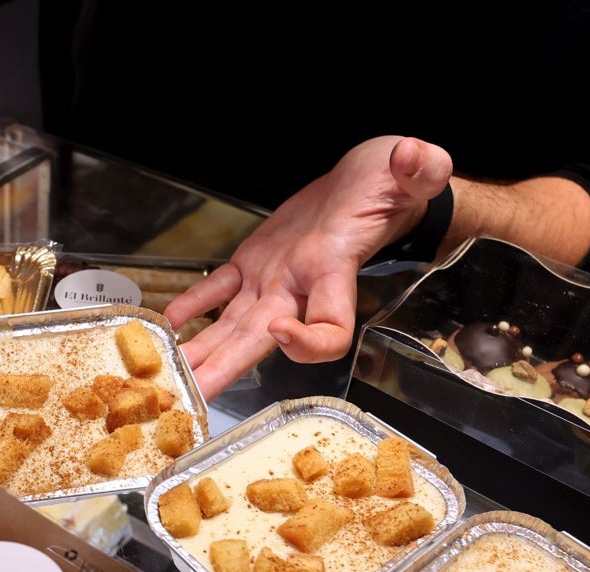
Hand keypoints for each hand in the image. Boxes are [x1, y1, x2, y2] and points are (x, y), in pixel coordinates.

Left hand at [163, 136, 452, 400]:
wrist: (372, 182)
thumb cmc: (394, 184)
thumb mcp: (416, 173)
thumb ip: (419, 170)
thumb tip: (413, 157)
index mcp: (335, 269)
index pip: (330, 325)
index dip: (309, 341)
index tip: (283, 332)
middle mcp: (300, 285)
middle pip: (261, 340)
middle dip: (225, 369)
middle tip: (192, 397)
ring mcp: (274, 278)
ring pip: (232, 324)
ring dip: (201, 351)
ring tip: (169, 376)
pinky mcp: (255, 260)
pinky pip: (220, 289)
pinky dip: (194, 305)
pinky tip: (171, 324)